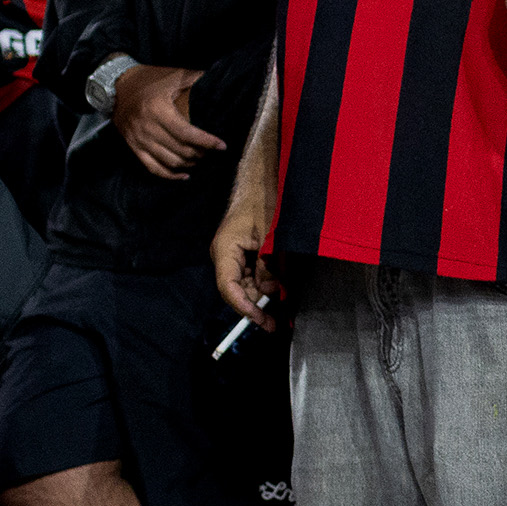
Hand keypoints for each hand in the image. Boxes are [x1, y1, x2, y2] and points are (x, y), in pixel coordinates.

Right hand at [113, 64, 225, 178]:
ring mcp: (138, 140)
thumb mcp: (172, 76)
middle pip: (179, 149)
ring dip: (188, 164)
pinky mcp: (133, 147)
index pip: (186, 133)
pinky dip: (168, 175)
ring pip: (168, 161)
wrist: (117, 87)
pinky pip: (151, 167)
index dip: (206, 142)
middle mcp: (147, 127)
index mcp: (158, 110)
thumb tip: (220, 77)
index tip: (222, 146)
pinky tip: (184, 176)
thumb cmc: (150, 80)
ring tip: (202, 159)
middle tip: (213, 152)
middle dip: (200, 154)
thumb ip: (194, 78)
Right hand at [210, 190, 278, 329]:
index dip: (243, 306)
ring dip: (262, 296)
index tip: (260, 318)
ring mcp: (234, 255)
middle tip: (275, 324)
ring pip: (246, 284)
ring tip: (281, 311)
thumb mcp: (271, 237)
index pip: (228, 287)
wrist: (263, 182)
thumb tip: (270, 291)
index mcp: (225, 251)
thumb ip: (269, 266)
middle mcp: (225, 256)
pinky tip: (280, 290)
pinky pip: (253, 274)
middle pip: (237, 290)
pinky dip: (266, 283)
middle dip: (255, 306)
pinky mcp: (245, 253)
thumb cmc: (265, 202)